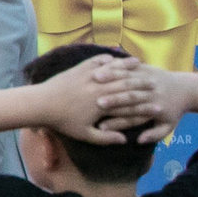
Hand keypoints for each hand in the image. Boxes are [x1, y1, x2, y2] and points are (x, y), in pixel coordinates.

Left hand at [35, 54, 180, 148]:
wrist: (40, 104)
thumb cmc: (62, 122)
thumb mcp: (85, 134)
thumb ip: (106, 138)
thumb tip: (125, 140)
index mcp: (102, 102)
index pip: (128, 100)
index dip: (144, 101)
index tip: (157, 102)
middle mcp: (98, 86)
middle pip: (124, 81)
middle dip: (141, 80)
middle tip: (155, 79)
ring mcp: (88, 75)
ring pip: (112, 68)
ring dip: (126, 65)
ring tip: (139, 63)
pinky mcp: (78, 68)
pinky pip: (96, 61)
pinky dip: (106, 59)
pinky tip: (114, 57)